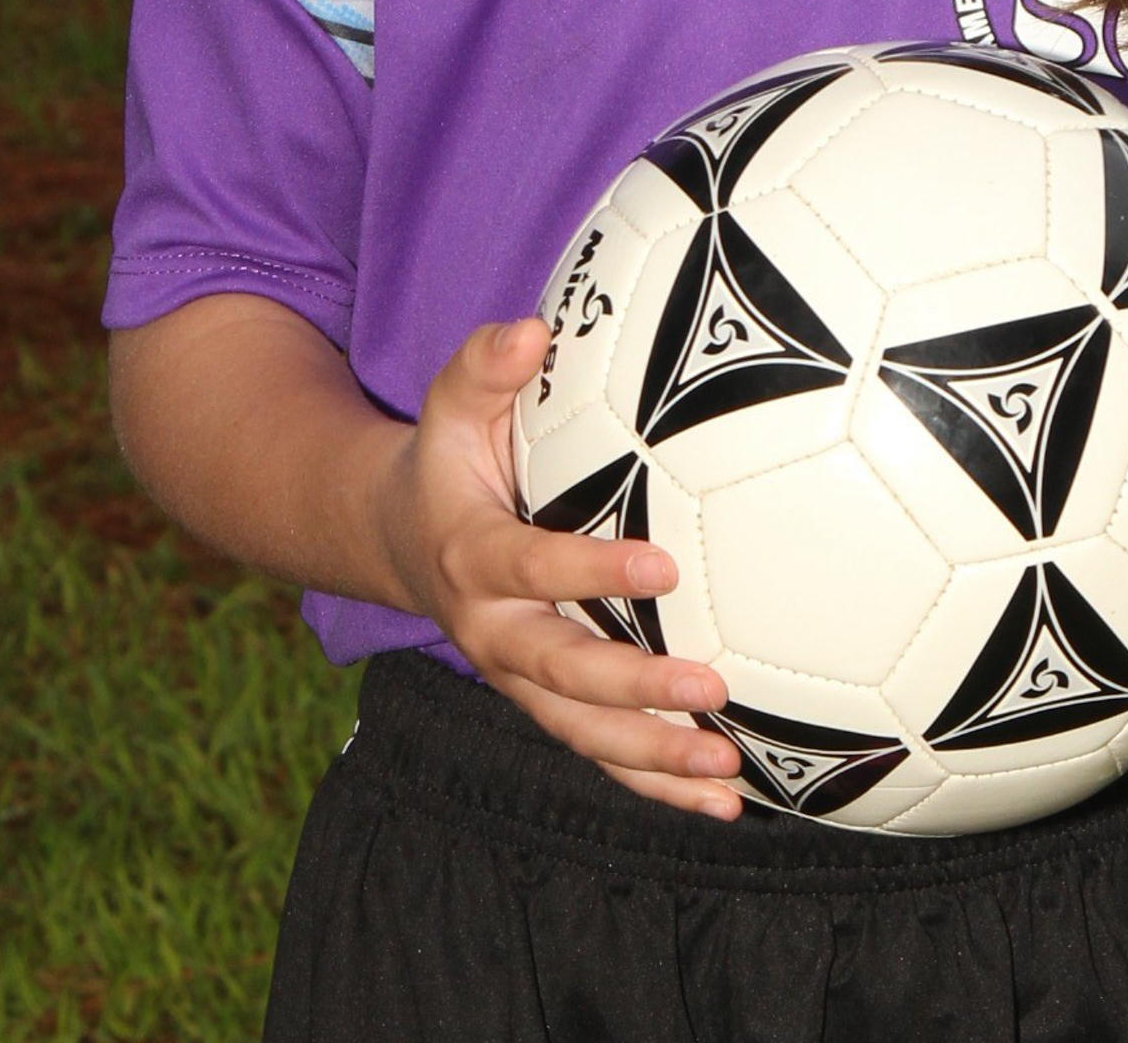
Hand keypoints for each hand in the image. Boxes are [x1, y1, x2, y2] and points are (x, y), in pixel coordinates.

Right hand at [374, 316, 743, 817]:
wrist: (402, 536)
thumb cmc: (453, 455)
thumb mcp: (452, 403)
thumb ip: (485, 365)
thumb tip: (531, 327)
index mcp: (474, 557)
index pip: (533, 569)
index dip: (591, 575)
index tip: (662, 568)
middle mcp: (492, 631)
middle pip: (562, 673)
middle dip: (634, 687)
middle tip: (709, 686)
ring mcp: (518, 679)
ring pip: (583, 732)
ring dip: (653, 756)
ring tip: (725, 767)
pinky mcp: (547, 704)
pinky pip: (600, 753)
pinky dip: (657, 784)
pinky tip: (725, 800)